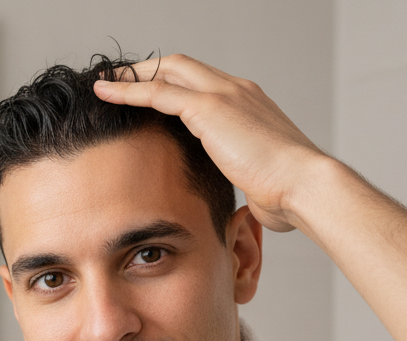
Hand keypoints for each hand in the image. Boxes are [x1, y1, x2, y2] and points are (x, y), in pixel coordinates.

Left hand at [93, 54, 328, 232]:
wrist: (303, 186)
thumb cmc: (288, 194)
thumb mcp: (261, 184)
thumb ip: (250, 182)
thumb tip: (251, 206)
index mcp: (249, 105)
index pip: (202, 84)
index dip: (173, 85)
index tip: (150, 97)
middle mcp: (236, 91)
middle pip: (181, 67)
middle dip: (147, 71)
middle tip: (117, 80)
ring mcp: (224, 95)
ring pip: (166, 72)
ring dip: (131, 76)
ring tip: (103, 83)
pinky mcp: (210, 108)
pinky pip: (159, 92)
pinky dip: (129, 90)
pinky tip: (105, 93)